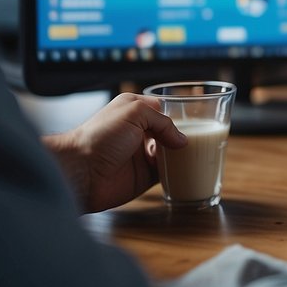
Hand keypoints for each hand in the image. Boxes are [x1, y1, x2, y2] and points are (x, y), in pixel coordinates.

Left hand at [44, 93, 186, 213]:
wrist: (82, 171)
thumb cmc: (100, 136)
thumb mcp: (134, 112)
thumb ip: (163, 121)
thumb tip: (181, 140)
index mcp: (133, 111)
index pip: (162, 110)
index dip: (178, 114)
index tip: (196, 120)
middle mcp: (137, 132)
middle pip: (169, 132)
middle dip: (184, 135)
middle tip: (204, 138)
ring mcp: (141, 154)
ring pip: (170, 152)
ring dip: (183, 154)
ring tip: (199, 153)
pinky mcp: (143, 176)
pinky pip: (167, 173)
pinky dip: (177, 171)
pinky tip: (188, 168)